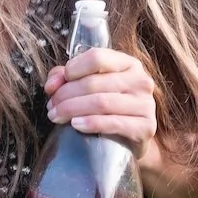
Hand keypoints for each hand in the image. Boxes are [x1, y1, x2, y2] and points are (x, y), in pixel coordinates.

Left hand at [43, 48, 157, 159]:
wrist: (130, 140)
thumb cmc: (107, 108)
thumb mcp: (88, 86)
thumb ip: (66, 77)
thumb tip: (52, 84)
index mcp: (128, 63)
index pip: (97, 57)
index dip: (72, 69)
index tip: (56, 84)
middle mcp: (140, 80)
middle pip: (94, 82)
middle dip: (65, 95)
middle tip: (51, 107)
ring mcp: (146, 104)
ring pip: (101, 102)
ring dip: (72, 109)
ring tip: (56, 116)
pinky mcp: (145, 127)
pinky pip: (113, 123)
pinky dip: (90, 123)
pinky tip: (75, 125)